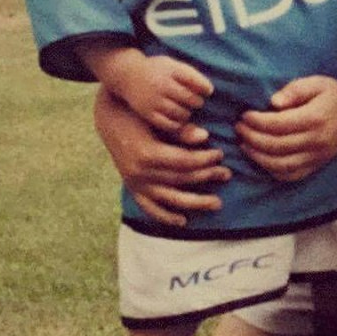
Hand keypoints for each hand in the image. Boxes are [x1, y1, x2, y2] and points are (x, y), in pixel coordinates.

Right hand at [94, 87, 229, 225]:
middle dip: (207, 176)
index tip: (220, 154)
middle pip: (181, 180)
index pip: (184, 162)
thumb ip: (180, 130)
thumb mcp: (157, 118)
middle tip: (227, 174)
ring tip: (216, 203)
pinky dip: (165, 216)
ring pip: (169, 199)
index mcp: (148, 153)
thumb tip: (205, 136)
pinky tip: (183, 220)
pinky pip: (150, 208)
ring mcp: (135, 183)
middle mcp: (140, 173)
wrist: (109, 119)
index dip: (205, 159)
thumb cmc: (138, 114)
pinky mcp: (132, 189)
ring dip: (195, 202)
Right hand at [119, 54, 213, 133]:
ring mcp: (154, 100)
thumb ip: (190, 75)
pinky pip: (169, 124)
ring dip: (188, 113)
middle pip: (190, 98)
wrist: (127, 74)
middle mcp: (162, 84)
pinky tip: (176, 118)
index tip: (207, 91)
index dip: (205, 88)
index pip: (195, 81)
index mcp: (171, 70)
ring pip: (181, 113)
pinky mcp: (147, 113)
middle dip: (197, 102)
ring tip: (185, 109)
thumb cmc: (158, 70)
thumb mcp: (173, 64)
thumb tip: (210, 91)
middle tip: (196, 102)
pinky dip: (177, 123)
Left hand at [236, 76, 336, 182]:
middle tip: (239, 128)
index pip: (279, 125)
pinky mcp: (315, 166)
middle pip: (276, 146)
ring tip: (244, 143)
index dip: (257, 122)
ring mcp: (316, 157)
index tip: (244, 115)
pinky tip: (259, 157)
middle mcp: (316, 141)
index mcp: (315, 118)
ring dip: (257, 156)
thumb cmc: (331, 95)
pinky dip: (270, 170)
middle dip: (252, 138)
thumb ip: (294, 90)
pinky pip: (289, 175)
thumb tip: (273, 102)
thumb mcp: (316, 83)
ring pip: (280, 165)